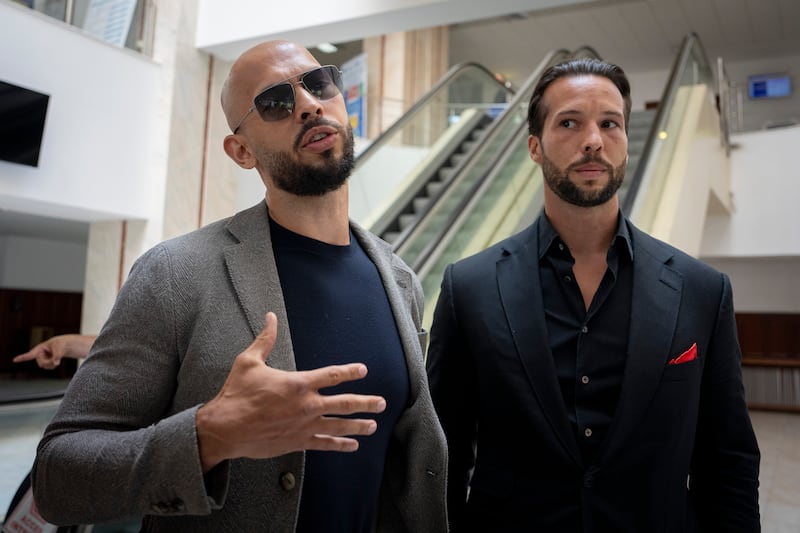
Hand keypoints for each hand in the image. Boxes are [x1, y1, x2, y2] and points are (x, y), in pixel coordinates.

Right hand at [13, 334, 95, 369]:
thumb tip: (56, 363)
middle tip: (56, 357)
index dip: (22, 357)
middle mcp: (38, 355)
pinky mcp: (45, 363)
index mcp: (39, 349)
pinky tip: (55, 360)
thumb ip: (57, 355)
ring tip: (55, 357)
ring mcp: (42, 359)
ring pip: (45, 366)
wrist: (63, 346)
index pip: (30, 354)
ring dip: (52, 363)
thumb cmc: (60, 344)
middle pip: (41, 364)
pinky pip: (49, 368)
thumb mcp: (60, 347)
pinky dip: (54, 365)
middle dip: (49, 362)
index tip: (14, 360)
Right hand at [196, 312, 385, 470]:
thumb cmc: (236, 394)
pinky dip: (340, 445)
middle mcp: (307, 405)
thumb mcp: (249, 362)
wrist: (225, 428)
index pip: (332, 375)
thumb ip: (264, 339)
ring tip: (373, 425)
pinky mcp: (298, 442)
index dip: (350, 372)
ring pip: (339, 426)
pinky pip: (325, 444)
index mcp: (298, 383)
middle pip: (345, 403)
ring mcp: (304, 426)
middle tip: (381, 403)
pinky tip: (352, 446)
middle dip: (366, 402)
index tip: (363, 370)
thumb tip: (270, 317)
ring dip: (359, 425)